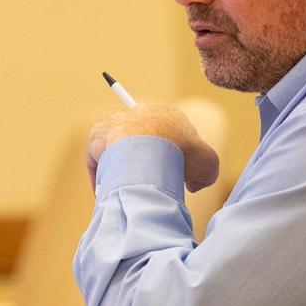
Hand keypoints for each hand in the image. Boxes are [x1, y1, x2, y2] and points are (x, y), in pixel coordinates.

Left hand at [87, 102, 219, 191]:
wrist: (148, 149)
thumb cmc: (182, 153)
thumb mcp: (208, 163)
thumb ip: (205, 173)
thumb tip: (192, 185)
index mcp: (164, 113)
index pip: (168, 136)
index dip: (173, 160)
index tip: (174, 177)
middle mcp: (138, 113)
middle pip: (141, 144)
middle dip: (146, 167)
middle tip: (150, 187)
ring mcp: (116, 123)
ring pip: (118, 153)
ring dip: (122, 172)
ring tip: (130, 192)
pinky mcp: (98, 136)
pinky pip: (98, 159)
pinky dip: (103, 176)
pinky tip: (112, 192)